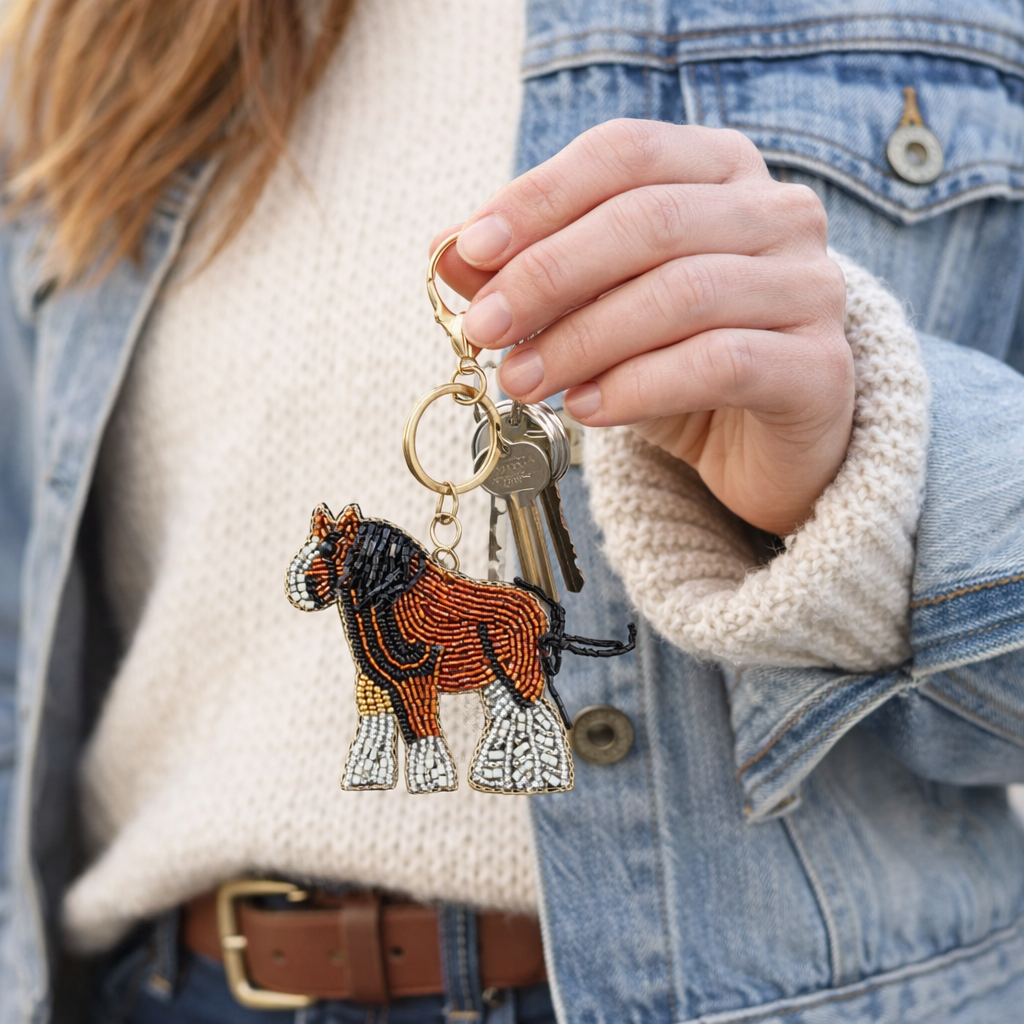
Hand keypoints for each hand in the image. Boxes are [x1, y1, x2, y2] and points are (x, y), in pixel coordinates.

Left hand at [432, 119, 852, 536]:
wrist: (764, 441)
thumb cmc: (675, 358)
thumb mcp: (597, 307)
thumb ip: (533, 272)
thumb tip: (449, 253)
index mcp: (720, 170)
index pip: (624, 154)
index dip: (540, 197)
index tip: (471, 252)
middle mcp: (778, 213)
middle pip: (649, 219)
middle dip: (549, 275)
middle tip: (484, 329)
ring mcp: (811, 286)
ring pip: (682, 292)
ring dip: (582, 339)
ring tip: (522, 381)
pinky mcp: (821, 367)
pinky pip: (720, 363)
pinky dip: (638, 386)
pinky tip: (587, 411)